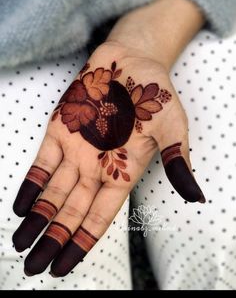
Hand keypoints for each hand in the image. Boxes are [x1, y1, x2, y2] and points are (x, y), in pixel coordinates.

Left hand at [12, 39, 204, 277]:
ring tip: (20, 242)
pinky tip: (21, 204)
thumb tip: (195, 196)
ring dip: (37, 217)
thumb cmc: (155, 93)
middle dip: (53, 238)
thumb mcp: (172, 126)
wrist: (131, 59)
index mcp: (123, 171)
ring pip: (53, 191)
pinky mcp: (61, 128)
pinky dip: (32, 183)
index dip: (82, 241)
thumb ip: (178, 160)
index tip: (64, 265)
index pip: (100, 215)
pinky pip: (42, 161)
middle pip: (71, 211)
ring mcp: (77, 148)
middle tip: (34, 267)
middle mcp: (96, 165)